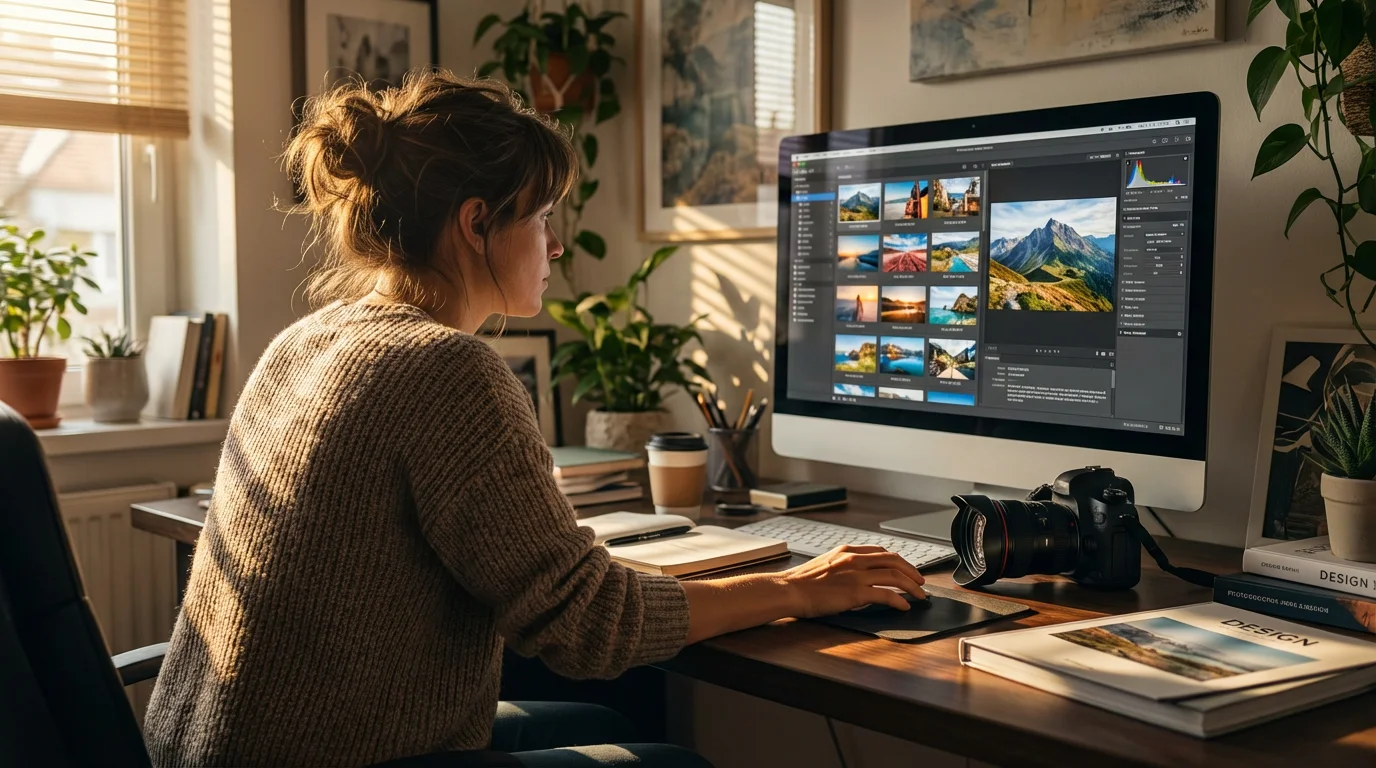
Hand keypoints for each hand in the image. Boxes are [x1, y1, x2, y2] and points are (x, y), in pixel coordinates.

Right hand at [781, 545, 926, 617]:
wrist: (789, 589)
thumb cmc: (801, 581)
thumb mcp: (825, 564)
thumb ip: (843, 566)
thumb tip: (857, 577)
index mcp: (847, 551)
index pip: (880, 551)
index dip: (898, 560)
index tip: (905, 568)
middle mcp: (854, 559)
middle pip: (893, 560)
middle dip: (911, 571)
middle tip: (920, 581)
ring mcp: (856, 575)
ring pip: (895, 576)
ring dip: (912, 586)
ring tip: (919, 595)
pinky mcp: (856, 593)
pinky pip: (887, 595)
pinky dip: (900, 600)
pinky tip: (905, 606)